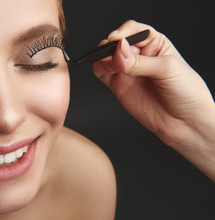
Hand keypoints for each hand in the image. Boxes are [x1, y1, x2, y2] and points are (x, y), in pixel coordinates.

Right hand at [93, 20, 214, 180]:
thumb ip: (140, 62)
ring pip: (106, 57)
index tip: (117, 40)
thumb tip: (119, 51)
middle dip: (111, 47)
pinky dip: (99, 69)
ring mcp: (127, 71)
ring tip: (111, 66)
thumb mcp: (167, 69)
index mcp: (155, 44)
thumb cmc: (185, 92)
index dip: (123, 33)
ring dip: (103, 58)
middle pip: (117, 43)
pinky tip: (106, 71)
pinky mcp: (119, 85)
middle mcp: (139, 56)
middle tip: (112, 55)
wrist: (183, 122)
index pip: (134, 30)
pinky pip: (101, 72)